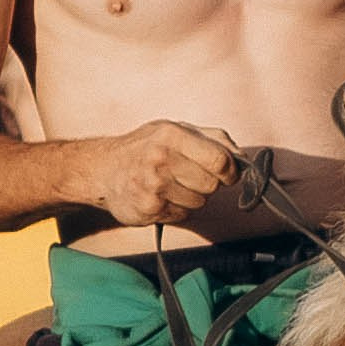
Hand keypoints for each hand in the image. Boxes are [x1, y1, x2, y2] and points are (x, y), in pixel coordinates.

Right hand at [82, 120, 244, 226]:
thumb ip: (213, 139)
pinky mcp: (149, 208)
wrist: (102, 170)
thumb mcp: (176, 130)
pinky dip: (176, 209)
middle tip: (187, 176)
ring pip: (199, 202)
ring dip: (190, 198)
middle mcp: (162, 158)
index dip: (230, 171)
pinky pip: (182, 215)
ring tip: (169, 185)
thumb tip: (242, 157)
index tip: (225, 174)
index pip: (220, 160)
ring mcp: (154, 185)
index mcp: (172, 134)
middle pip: (212, 185)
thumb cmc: (144, 148)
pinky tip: (160, 196)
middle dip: (206, 184)